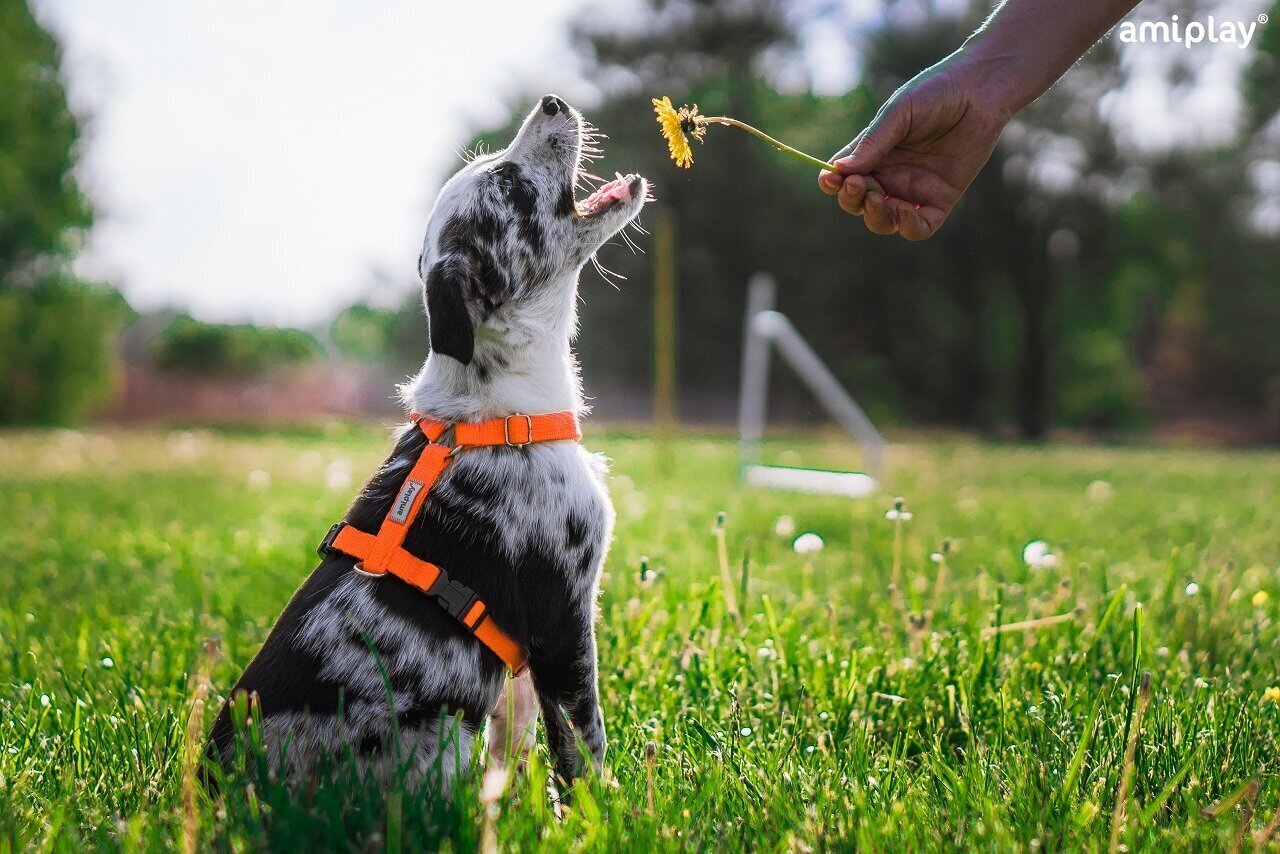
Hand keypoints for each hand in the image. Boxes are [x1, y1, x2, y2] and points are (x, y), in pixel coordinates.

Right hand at [818, 56, 1012, 239]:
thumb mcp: (899, 113)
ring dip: (875, 217)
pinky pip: (920, 227)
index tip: (830, 180)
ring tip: (878, 200)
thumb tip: (840, 170)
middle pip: (859, 204)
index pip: (843, 178)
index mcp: (874, 154)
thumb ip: (874, 142)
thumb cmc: (936, 92)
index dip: (832, 184)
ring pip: (885, 221)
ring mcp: (914, 189)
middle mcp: (890, 175)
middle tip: (859, 185)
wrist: (981, 90)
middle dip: (852, 200)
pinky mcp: (941, 199)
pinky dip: (908, 227)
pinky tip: (904, 214)